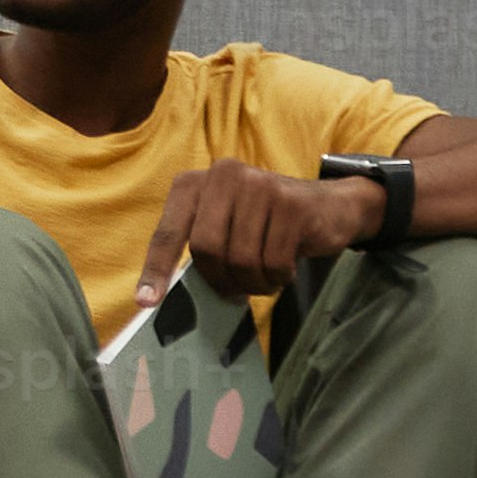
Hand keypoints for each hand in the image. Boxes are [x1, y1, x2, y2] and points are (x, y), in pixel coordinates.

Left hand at [140, 158, 381, 313]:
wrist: (329, 206)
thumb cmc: (266, 225)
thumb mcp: (226, 226)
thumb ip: (200, 249)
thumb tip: (167, 297)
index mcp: (196, 183)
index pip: (169, 232)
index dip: (156, 269)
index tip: (147, 302)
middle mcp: (223, 175)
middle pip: (206, 249)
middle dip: (222, 279)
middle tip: (238, 290)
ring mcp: (258, 185)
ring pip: (241, 259)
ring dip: (254, 283)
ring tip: (266, 277)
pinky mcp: (290, 204)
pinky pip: (273, 262)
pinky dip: (278, 277)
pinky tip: (285, 267)